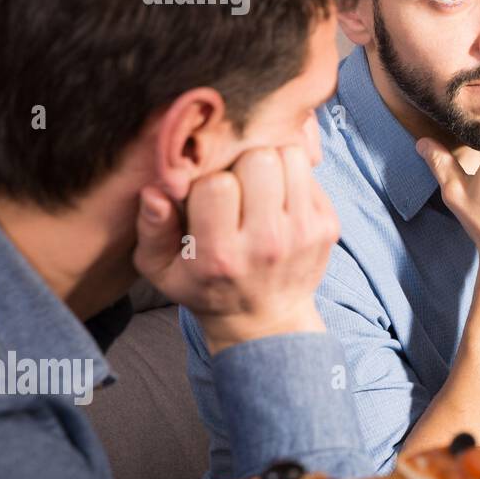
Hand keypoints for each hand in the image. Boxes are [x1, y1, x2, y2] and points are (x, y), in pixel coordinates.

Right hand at [134, 146, 338, 353]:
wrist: (265, 320)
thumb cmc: (205, 286)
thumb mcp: (161, 269)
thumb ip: (151, 230)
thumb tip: (154, 191)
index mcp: (221, 255)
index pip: (216, 185)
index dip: (208, 180)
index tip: (207, 193)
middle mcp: (267, 244)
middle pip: (259, 160)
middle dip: (243, 162)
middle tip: (237, 181)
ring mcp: (304, 234)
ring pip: (290, 158)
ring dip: (272, 162)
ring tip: (258, 183)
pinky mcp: (328, 226)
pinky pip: (310, 173)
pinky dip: (293, 175)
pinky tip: (279, 196)